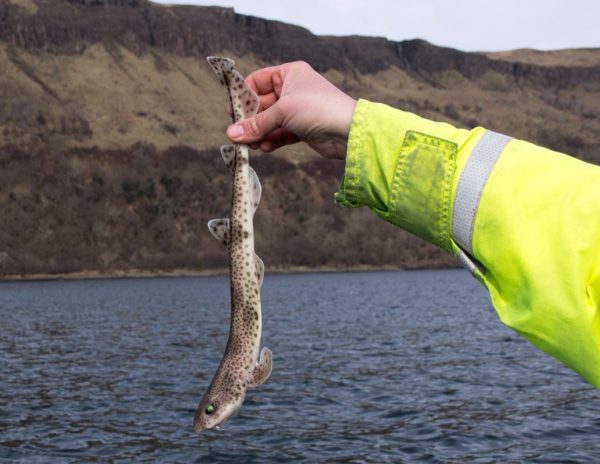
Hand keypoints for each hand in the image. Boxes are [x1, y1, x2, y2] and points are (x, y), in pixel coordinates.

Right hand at [226, 61, 356, 159]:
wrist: (348, 131)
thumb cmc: (318, 109)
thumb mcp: (282, 112)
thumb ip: (256, 124)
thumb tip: (231, 134)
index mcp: (289, 73)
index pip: (258, 80)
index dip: (244, 95)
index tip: (233, 112)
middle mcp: (293, 89)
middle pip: (262, 104)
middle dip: (250, 120)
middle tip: (238, 134)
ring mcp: (297, 110)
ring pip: (270, 122)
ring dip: (259, 133)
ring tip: (250, 145)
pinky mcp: (302, 129)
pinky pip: (280, 134)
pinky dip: (271, 140)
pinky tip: (264, 148)